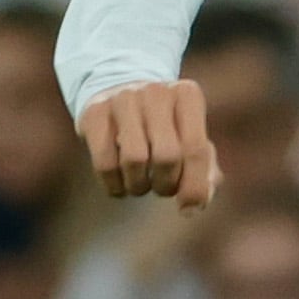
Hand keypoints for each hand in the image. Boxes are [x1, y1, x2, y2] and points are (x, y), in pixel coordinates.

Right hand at [78, 78, 221, 210]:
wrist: (117, 89)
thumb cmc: (164, 126)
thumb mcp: (189, 137)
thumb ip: (204, 170)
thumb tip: (194, 204)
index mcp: (187, 95)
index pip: (196, 149)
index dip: (194, 187)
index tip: (188, 208)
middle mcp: (156, 92)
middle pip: (166, 156)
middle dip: (165, 185)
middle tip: (162, 188)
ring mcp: (122, 99)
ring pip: (134, 160)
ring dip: (138, 186)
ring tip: (140, 184)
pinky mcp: (94, 113)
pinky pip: (104, 163)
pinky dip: (113, 185)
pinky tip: (119, 182)